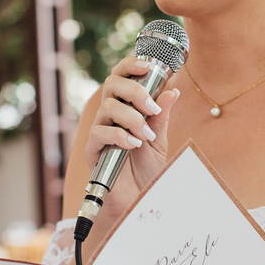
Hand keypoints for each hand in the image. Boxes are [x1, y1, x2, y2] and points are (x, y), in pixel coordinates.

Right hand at [84, 56, 179, 220]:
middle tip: (151, 108)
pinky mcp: (92, 149)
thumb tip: (172, 91)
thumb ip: (161, 116)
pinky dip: (119, 136)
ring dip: (131, 118)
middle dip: (134, 91)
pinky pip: (100, 133)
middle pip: (112, 84)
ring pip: (108, 107)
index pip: (121, 75)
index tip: (147, 66)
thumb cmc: (147, 169)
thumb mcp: (160, 140)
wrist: (139, 199)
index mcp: (126, 106)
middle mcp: (110, 114)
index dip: (130, 65)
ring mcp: (100, 130)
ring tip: (146, 136)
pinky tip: (134, 144)